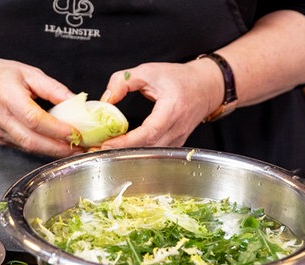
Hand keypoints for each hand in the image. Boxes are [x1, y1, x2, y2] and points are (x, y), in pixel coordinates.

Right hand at [0, 20, 84, 158]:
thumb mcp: (28, 72)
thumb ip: (52, 88)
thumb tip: (76, 101)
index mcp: (7, 96)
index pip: (34, 118)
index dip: (56, 128)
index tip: (75, 132)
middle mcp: (0, 117)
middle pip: (31, 140)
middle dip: (57, 147)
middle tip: (79, 147)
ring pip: (27, 147)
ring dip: (52, 151)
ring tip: (72, 149)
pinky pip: (22, 147)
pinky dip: (41, 149)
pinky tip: (56, 147)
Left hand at [99, 59, 223, 148]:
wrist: (206, 86)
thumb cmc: (179, 78)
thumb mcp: (148, 71)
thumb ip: (123, 82)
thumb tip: (106, 99)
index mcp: (172, 109)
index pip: (149, 132)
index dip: (127, 141)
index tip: (108, 143)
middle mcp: (177, 127)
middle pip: (148, 147)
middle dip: (122, 150)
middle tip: (98, 148)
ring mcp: (178, 138)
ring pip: (151, 153)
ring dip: (129, 153)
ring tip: (107, 148)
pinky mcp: (176, 143)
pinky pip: (156, 152)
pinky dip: (139, 151)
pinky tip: (124, 147)